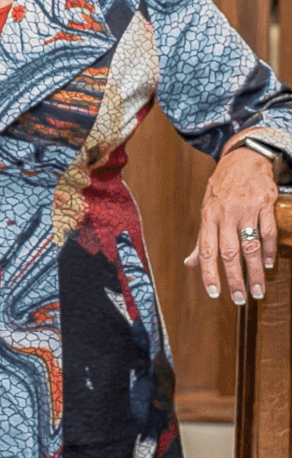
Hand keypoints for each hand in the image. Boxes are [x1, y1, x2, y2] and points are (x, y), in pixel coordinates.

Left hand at [186, 137, 280, 303]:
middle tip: (239, 299)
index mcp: (209, 217)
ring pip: (250, 245)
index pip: (207, 250)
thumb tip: (190, 263)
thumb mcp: (207, 210)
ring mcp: (246, 209)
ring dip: (254, 270)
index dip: (209, 273)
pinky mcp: (265, 203)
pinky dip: (268, 250)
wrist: (243, 159)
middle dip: (234, 278)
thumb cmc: (223, 188)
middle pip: (228, 252)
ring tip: (257, 290)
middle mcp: (225, 214)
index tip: (214, 293)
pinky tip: (268, 264)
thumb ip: (202, 239)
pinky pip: (267, 231)